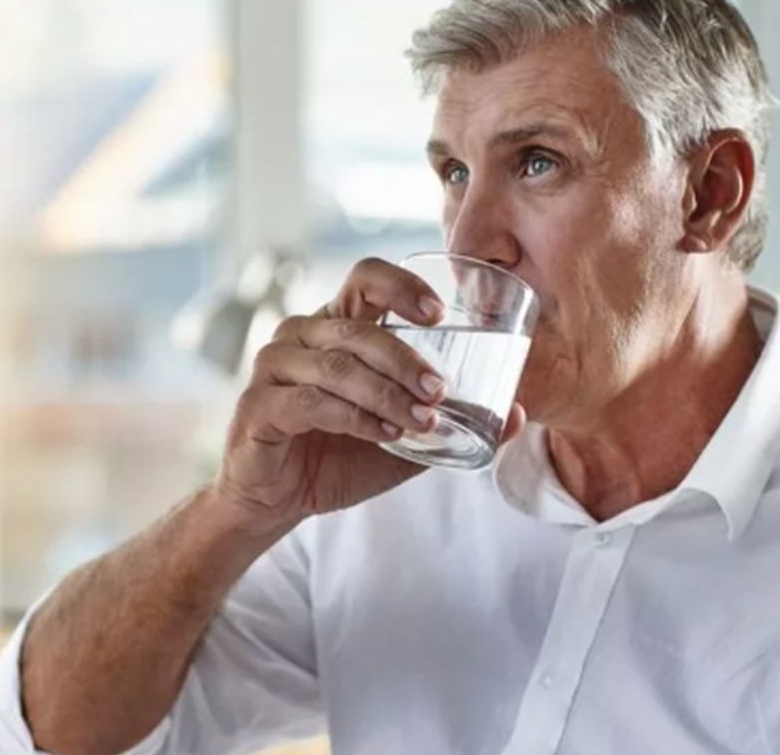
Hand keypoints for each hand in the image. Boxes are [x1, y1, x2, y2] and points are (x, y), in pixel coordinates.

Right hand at [211, 257, 525, 536]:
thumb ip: (452, 420)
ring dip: (386, 394)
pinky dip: (354, 417)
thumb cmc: (340, 455)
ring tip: (423, 420)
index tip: (437, 313)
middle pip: (357, 327)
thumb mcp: (406, 436)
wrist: (278, 500)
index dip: (401, 286)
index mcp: (338, 326)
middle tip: (440, 389)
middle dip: (406, 358)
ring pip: (337, 366)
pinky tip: (384, 434)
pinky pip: (310, 402)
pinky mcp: (259, 407)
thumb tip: (520, 415)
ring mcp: (275, 367)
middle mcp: (303, 335)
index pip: (366, 279)